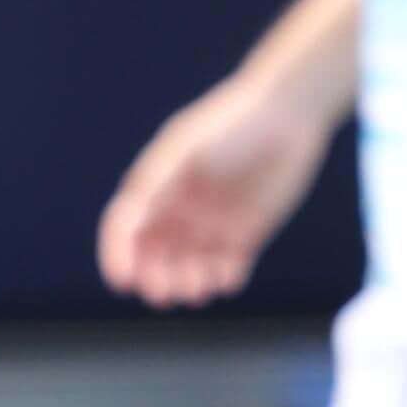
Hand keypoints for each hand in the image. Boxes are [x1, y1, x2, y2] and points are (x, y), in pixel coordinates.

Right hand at [98, 79, 330, 307]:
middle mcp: (178, 207)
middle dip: (153, 276)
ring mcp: (211, 221)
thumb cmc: (232, 122)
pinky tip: (226, 280)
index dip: (118, 254)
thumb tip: (129, 216)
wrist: (288, 113)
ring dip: (186, 282)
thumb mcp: (187, 148)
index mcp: (157, 185)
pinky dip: (224, 278)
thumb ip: (159, 180)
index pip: (126, 226)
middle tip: (162, 294)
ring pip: (188, 265)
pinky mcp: (245, 231)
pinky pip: (228, 265)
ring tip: (198, 290)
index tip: (123, 281)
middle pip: (154, 253)